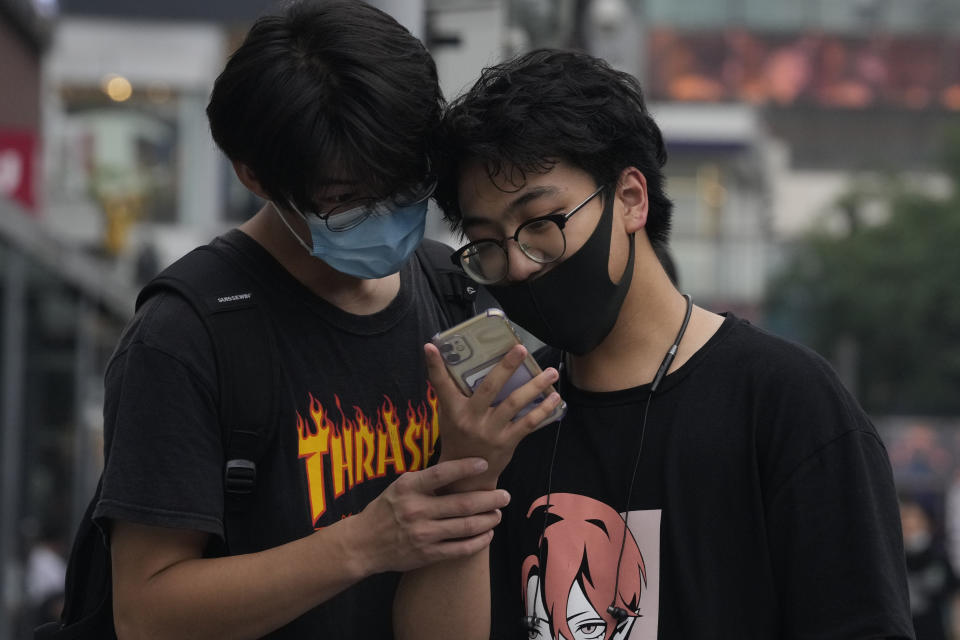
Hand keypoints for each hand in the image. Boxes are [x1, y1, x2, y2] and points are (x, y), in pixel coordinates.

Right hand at [350, 457, 509, 574]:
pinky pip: (461, 549)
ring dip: (488, 520)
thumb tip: (460, 470)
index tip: (484, 463)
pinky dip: (479, 541)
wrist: (363, 543)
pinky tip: (487, 534)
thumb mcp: (400, 487)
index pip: (441, 473)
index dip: (465, 467)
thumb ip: (425, 481)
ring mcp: (422, 534)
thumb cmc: (386, 510)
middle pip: (463, 503)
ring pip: (466, 527)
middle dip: (490, 499)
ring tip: (498, 514)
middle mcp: (416, 510)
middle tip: (505, 496)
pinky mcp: (427, 554)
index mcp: (408, 488)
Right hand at [424, 342, 561, 490]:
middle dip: (506, 366)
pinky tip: (555, 398)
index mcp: (453, 410)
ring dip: (535, 386)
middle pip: (489, 388)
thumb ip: (453, 394)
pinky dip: (543, 410)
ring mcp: (490, 431)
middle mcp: (470, 419)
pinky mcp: (507, 442)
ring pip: (514, 403)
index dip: (435, 365)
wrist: (466, 477)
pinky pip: (528, 423)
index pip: (441, 384)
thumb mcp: (448, 416)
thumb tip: (459, 363)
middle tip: (520, 348)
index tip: (431, 346)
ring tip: (550, 373)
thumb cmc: (458, 438)